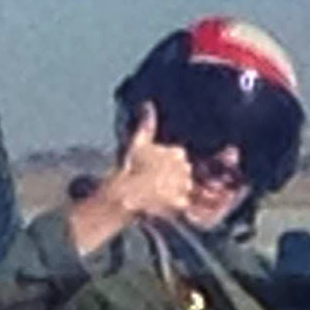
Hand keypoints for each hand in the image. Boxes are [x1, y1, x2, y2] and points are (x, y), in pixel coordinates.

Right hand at [69, 103, 191, 252]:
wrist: (125, 192)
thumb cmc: (129, 167)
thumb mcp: (137, 142)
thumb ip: (146, 124)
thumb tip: (148, 104)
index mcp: (177, 152)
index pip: (177, 157)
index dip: (165, 164)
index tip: (154, 169)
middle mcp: (185, 168)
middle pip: (183, 172)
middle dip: (172, 176)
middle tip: (155, 182)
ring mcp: (184, 186)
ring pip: (184, 188)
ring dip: (174, 191)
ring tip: (157, 194)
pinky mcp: (181, 203)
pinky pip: (183, 204)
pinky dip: (176, 205)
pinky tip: (163, 205)